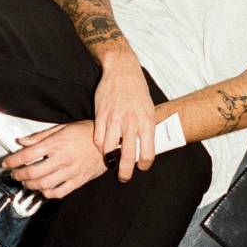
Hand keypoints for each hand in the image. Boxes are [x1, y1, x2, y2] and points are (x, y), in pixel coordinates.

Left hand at [2, 121, 106, 198]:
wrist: (108, 142)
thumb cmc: (86, 133)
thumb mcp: (62, 128)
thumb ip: (40, 136)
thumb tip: (23, 141)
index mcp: (56, 143)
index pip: (28, 154)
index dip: (13, 160)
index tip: (6, 163)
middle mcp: (62, 158)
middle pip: (33, 172)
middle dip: (19, 175)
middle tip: (14, 174)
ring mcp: (70, 171)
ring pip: (44, 184)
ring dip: (30, 185)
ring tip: (26, 182)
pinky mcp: (78, 180)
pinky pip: (59, 192)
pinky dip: (47, 193)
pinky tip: (43, 189)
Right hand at [93, 51, 154, 181]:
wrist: (122, 70)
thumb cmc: (137, 90)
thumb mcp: (149, 108)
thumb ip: (146, 127)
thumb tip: (146, 146)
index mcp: (146, 121)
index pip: (148, 152)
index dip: (144, 164)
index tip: (141, 167)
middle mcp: (131, 122)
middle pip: (128, 156)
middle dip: (125, 172)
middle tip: (124, 177)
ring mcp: (114, 119)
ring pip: (109, 149)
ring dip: (109, 159)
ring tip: (110, 160)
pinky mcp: (101, 115)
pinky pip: (98, 138)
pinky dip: (100, 145)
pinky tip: (102, 145)